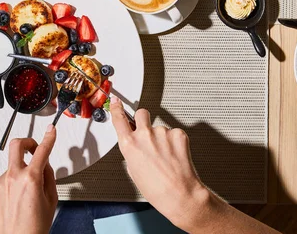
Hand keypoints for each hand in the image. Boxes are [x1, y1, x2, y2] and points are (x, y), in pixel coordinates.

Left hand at [0, 125, 57, 233]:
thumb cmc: (35, 226)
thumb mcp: (51, 198)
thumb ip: (48, 176)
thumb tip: (44, 163)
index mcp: (31, 179)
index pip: (42, 150)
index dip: (49, 137)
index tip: (51, 130)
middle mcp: (12, 178)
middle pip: (16, 145)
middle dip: (27, 141)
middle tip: (33, 147)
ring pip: (12, 167)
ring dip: (20, 172)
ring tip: (25, 192)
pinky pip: (4, 180)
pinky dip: (11, 185)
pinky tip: (15, 199)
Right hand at [110, 98, 278, 233]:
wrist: (180, 194)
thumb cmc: (157, 189)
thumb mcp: (133, 170)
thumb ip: (132, 151)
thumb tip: (136, 143)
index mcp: (129, 145)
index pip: (119, 119)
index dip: (117, 108)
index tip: (116, 102)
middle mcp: (144, 135)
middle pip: (141, 113)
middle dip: (143, 120)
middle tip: (148, 133)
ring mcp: (162, 133)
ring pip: (160, 127)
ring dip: (162, 137)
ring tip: (166, 156)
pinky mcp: (178, 134)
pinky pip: (174, 133)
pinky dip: (175, 142)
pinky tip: (175, 155)